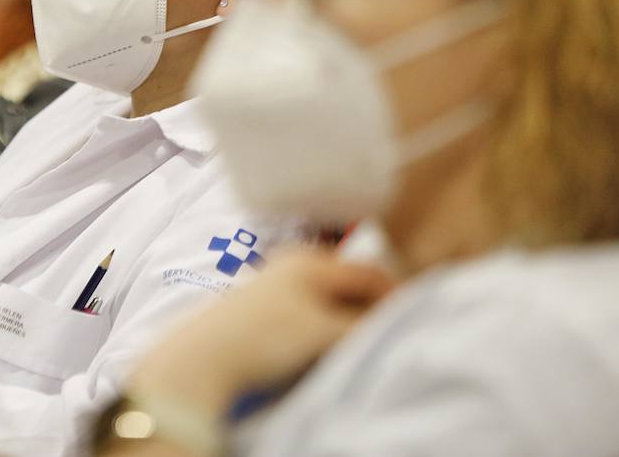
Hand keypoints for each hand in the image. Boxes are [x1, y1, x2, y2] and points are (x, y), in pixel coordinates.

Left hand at [131, 249, 394, 416]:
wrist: (202, 358)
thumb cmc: (265, 337)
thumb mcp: (325, 333)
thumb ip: (365, 326)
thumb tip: (397, 323)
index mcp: (311, 260)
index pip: (370, 272)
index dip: (397, 295)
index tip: (415, 318)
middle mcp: (293, 263)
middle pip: (348, 282)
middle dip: (371, 306)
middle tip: (389, 332)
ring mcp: (274, 283)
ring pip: (328, 298)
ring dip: (347, 318)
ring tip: (356, 343)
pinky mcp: (261, 308)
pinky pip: (308, 311)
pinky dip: (325, 325)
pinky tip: (324, 347)